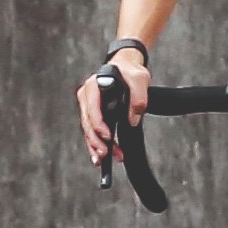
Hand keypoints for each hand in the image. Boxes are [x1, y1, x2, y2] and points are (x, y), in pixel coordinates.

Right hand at [75, 45, 144, 165]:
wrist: (126, 66)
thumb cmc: (131, 71)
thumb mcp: (140, 80)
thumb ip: (138, 99)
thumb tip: (133, 121)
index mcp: (93, 87)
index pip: (93, 108)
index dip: (99, 124)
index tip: (108, 136)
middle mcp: (87, 97)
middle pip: (88, 122)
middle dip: (96, 141)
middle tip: (105, 154)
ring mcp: (88, 106)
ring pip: (88, 129)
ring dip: (95, 146)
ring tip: (102, 161)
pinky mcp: (93, 113)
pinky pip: (92, 130)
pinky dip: (95, 143)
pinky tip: (99, 156)